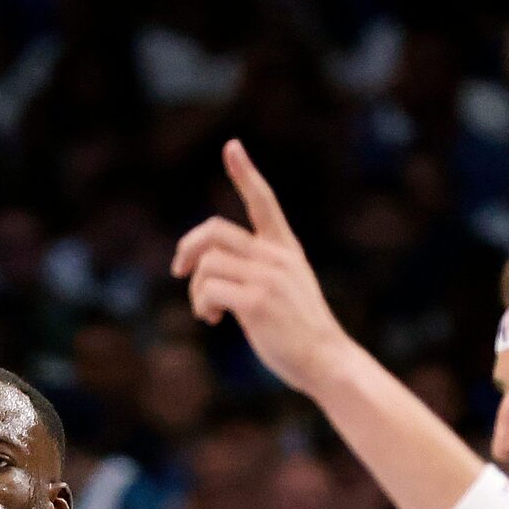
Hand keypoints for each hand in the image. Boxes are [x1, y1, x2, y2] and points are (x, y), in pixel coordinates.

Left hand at [171, 141, 352, 396]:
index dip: (246, 173)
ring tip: (207, 311)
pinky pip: (209, 289)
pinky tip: (213, 319)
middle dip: (188, 247)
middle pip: (215, 231)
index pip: (264, 202)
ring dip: (195, 289)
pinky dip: (201, 304)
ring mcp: (268, 278)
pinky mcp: (256, 302)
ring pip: (207, 264)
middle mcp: (277, 257)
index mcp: (286, 250)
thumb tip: (208, 272)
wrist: (329, 362)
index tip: (232, 146)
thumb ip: (257, 271)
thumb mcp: (287, 290)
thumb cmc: (303, 334)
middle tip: (179, 270)